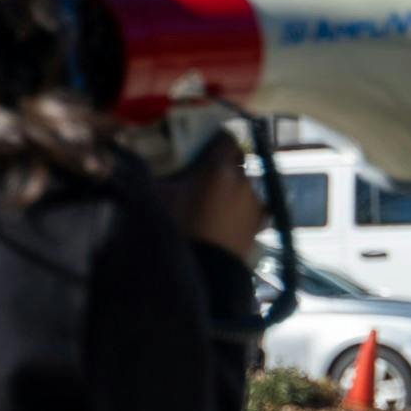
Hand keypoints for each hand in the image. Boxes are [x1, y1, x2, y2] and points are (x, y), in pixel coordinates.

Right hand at [155, 134, 263, 262]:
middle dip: (223, 166)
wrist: (206, 273)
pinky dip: (242, 208)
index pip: (226, 138)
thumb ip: (159, 174)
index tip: (205, 147)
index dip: (216, 140)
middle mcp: (242, 179)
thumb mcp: (160, 198)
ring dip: (233, 188)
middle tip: (205, 178)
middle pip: (237, 161)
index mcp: (219, 168)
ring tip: (214, 205)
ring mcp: (256, 201)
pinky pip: (253, 206)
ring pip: (244, 184)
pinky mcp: (261, 222)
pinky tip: (228, 220)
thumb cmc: (180, 230)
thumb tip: (149, 160)